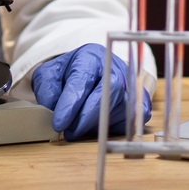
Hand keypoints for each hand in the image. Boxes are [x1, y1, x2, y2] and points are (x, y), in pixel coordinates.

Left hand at [31, 43, 145, 140]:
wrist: (94, 70)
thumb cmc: (72, 74)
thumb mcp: (50, 75)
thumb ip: (47, 89)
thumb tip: (53, 108)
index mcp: (90, 57)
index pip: (82, 80)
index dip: (70, 104)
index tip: (58, 124)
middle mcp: (114, 68)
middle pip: (107, 93)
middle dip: (87, 118)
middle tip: (70, 132)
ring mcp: (131, 85)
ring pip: (120, 109)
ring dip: (98, 124)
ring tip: (81, 126)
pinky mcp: (140, 102)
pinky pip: (131, 120)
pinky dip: (114, 128)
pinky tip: (99, 126)